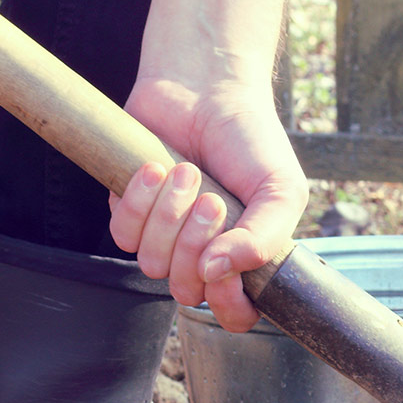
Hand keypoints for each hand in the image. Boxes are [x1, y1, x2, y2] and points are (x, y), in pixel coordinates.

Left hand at [107, 79, 306, 331]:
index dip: (229, 302)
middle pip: (187, 291)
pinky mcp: (129, 211)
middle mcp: (203, 254)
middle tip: (213, 197)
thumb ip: (266, 239)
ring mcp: (164, 236)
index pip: (235, 315)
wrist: (206, 87)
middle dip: (197, 243)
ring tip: (187, 172)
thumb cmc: (250, 139)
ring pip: (152, 263)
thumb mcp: (280, 189)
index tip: (229, 265)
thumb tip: (218, 272)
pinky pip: (122, 233)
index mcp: (244, 258)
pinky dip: (139, 199)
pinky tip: (157, 167)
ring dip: (169, 215)